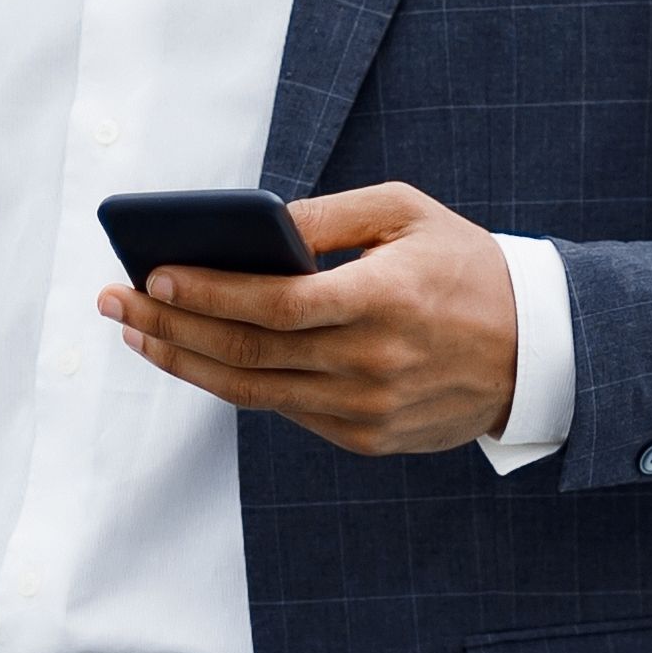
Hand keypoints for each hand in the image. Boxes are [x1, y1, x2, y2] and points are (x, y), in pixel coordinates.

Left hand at [101, 179, 519, 458]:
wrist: (535, 353)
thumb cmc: (466, 267)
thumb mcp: (409, 214)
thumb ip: (329, 215)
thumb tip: (254, 227)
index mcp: (385, 300)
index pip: (275, 304)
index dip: (208, 293)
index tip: (153, 275)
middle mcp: (372, 363)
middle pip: (248, 352)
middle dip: (170, 327)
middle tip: (116, 303)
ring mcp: (367, 409)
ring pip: (253, 391)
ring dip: (185, 362)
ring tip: (138, 333)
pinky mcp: (365, 438)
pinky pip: (284, 410)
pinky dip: (236, 382)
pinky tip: (197, 357)